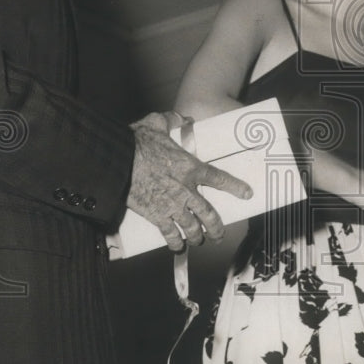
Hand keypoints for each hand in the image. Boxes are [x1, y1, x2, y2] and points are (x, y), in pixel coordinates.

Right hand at [127, 112, 252, 251]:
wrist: (117, 162)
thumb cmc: (136, 143)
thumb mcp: (156, 123)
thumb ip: (171, 120)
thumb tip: (181, 117)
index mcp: (190, 167)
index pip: (220, 179)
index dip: (236, 187)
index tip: (247, 194)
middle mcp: (186, 190)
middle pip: (209, 214)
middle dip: (217, 228)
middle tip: (219, 234)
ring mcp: (172, 205)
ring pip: (192, 228)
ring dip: (197, 237)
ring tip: (198, 240)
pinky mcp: (156, 215)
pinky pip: (170, 234)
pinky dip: (175, 242)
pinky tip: (177, 247)